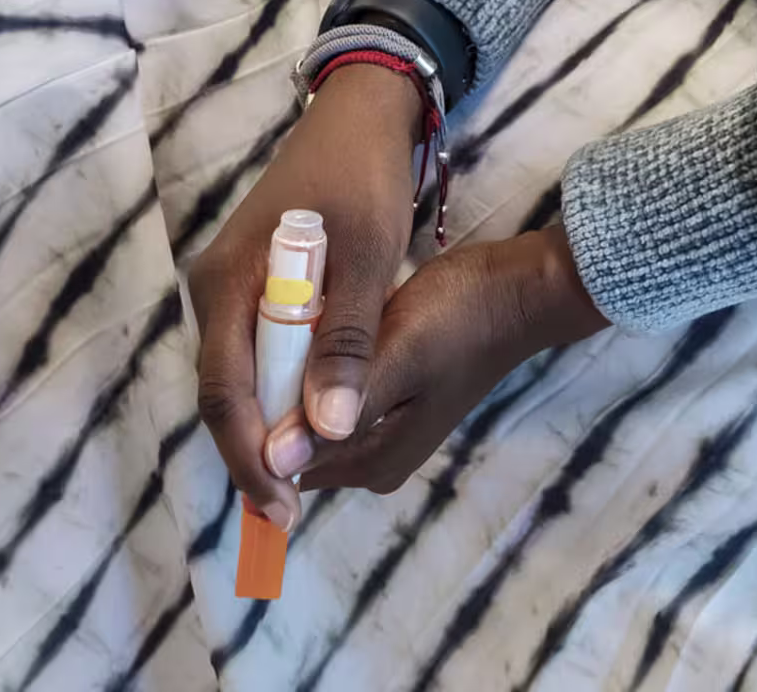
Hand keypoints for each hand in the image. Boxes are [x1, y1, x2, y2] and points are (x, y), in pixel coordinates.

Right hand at [192, 62, 422, 528]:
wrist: (361, 109)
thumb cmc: (364, 177)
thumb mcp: (366, 258)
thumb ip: (344, 342)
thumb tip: (326, 431)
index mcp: (228, 282)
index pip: (224, 392)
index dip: (250, 455)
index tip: (282, 507)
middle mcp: (214, 286)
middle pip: (224, 390)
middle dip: (255, 451)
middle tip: (292, 508)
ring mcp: (229, 282)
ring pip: (239, 373)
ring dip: (268, 423)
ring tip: (301, 477)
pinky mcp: (252, 280)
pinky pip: (255, 348)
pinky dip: (279, 386)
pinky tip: (308, 414)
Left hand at [273, 220, 604, 502]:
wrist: (515, 291)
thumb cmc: (458, 317)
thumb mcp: (398, 354)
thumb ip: (341, 405)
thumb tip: (272, 462)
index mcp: (371, 463)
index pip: (281, 465)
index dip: (252, 419)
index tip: (240, 358)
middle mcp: (371, 463)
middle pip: (293, 442)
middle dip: (271, 396)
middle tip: (258, 330)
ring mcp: (381, 433)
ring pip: (308, 415)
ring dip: (290, 380)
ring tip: (276, 323)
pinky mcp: (388, 401)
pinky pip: (329, 396)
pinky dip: (314, 369)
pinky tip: (307, 328)